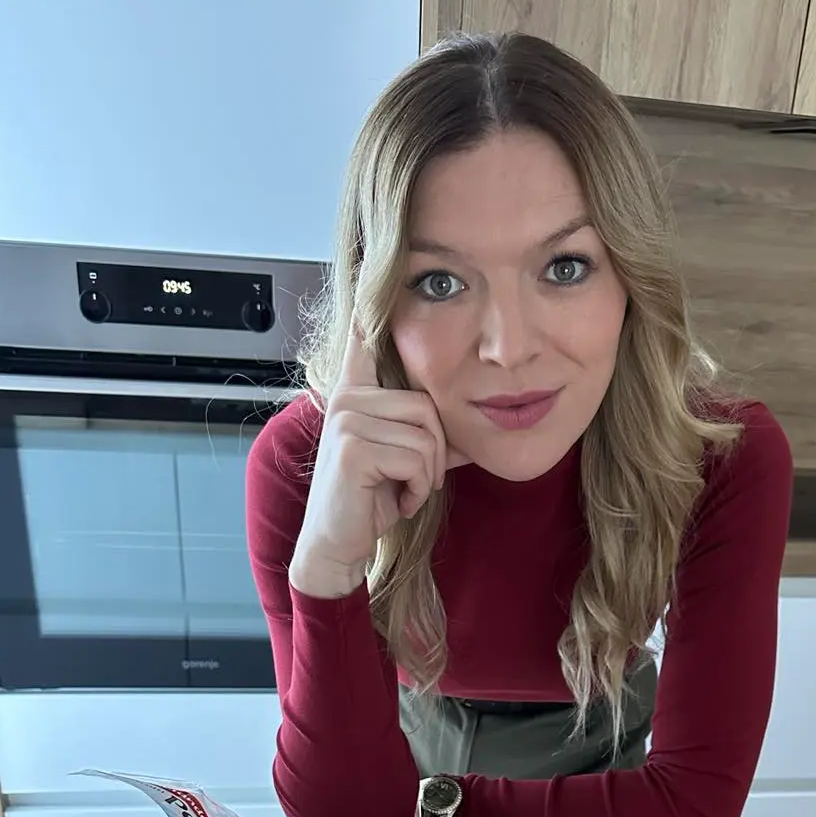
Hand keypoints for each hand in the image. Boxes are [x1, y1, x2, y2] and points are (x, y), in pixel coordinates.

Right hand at [289, 320, 464, 598]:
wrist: (338, 545)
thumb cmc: (371, 502)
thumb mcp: (405, 460)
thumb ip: (430, 433)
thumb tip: (478, 413)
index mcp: (356, 394)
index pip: (363, 342)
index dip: (371, 309)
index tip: (372, 271)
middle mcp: (347, 397)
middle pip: (428, 408)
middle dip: (433, 455)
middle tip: (410, 482)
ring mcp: (347, 418)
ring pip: (426, 436)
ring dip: (425, 476)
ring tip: (397, 491)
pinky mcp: (354, 446)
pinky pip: (416, 459)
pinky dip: (416, 490)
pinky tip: (391, 501)